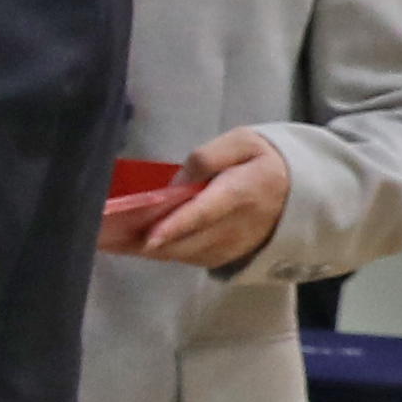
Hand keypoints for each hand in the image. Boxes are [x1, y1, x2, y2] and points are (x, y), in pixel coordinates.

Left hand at [106, 125, 294, 274]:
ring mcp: (227, 248)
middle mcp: (233, 229)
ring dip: (139, 249)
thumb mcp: (245, 143)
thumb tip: (178, 182)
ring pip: (177, 253)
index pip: (204, 214)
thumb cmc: (265, 162)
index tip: (147, 237)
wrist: (303, 194)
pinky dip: (154, 251)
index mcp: (240, 195)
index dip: (175, 227)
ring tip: (102, 238)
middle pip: (181, 241)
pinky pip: (182, 257)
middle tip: (98, 233)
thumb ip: (210, 157)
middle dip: (138, 240)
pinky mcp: (220, 257)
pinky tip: (124, 241)